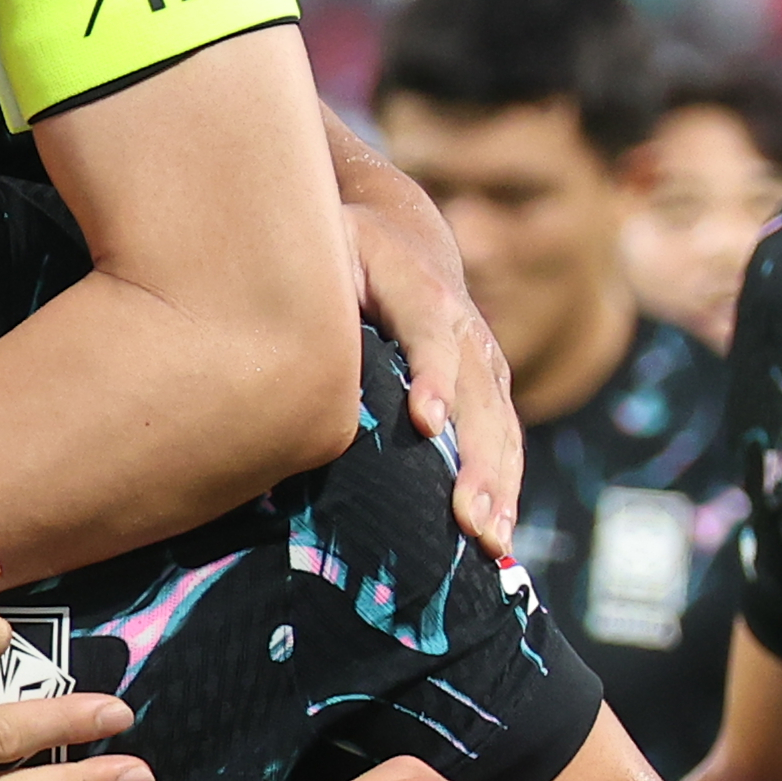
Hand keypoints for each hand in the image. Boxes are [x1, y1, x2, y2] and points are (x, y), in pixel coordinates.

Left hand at [344, 180, 518, 554]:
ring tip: (490, 542)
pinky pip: (506, 441)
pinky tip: (497, 540)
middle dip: (476, 461)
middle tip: (468, 519)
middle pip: (477, 394)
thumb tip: (275, 358)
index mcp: (418, 288)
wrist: (403, 238)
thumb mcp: (323, 254)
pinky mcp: (490, 390)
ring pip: (500, 426)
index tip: (425, 423)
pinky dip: (506, 490)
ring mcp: (484, 361)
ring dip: (499, 486)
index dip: (432, 375)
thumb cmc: (343, 256)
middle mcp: (464, 326)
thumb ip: (312, 295)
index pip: (430, 330)